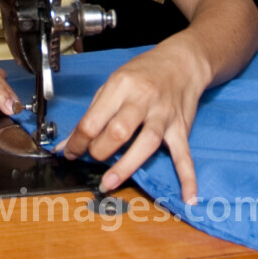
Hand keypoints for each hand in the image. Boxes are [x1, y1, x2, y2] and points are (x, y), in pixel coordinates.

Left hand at [59, 35, 209, 203]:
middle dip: (100, 150)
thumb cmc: (144, 73)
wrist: (182, 61)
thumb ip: (93, 113)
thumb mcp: (113, 83)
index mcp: (121, 86)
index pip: (93, 119)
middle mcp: (143, 99)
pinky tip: (188, 197)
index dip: (77, 141)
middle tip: (92, 158)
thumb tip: (69, 143)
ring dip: (126, 165)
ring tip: (109, 183)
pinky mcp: (181, 127)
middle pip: (119, 130)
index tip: (70, 153)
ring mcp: (164, 114)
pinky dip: (187, 177)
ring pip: (147, 142)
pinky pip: (184, 154)